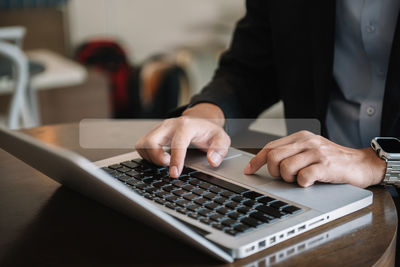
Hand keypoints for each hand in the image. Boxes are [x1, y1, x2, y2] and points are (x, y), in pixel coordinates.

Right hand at [135, 103, 229, 177]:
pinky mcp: (153, 132)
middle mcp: (170, 125)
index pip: (177, 143)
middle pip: (152, 141)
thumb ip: (219, 150)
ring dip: (150, 157)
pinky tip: (158, 159)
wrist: (200, 121)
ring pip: (143, 143)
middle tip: (167, 165)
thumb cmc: (209, 132)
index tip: (175, 173)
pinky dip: (146, 155)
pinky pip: (141, 145)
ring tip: (164, 162)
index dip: (175, 160)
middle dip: (156, 158)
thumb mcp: (221, 139)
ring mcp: (160, 128)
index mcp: (186, 126)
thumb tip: (212, 161)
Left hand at [244, 130, 385, 187]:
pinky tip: (309, 182)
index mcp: (300, 137)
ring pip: (286, 167)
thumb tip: (267, 163)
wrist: (362, 164)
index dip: (257, 160)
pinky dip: (302, 183)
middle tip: (284, 177)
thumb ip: (292, 152)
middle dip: (274, 171)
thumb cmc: (333, 160)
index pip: (270, 147)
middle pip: (274, 157)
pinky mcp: (326, 166)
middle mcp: (307, 142)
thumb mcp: (310, 150)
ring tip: (299, 180)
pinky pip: (303, 177)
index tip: (249, 170)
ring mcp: (317, 153)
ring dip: (288, 179)